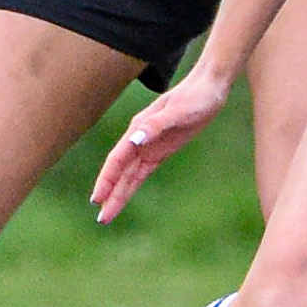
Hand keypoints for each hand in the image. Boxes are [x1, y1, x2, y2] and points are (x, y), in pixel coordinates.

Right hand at [93, 68, 230, 222]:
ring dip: (118, 194)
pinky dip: (131, 186)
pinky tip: (122, 197)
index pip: (117, 159)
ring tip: (107, 215)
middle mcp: (139, 139)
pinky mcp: (160, 151)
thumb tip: (134, 138)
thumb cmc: (195, 97)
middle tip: (101, 219)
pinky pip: (142, 172)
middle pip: (120, 172)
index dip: (107, 180)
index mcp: (139, 128)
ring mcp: (148, 146)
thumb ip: (156, 125)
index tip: (97, 198)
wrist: (209, 88)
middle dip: (110, 194)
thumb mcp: (178, 111)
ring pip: (129, 176)